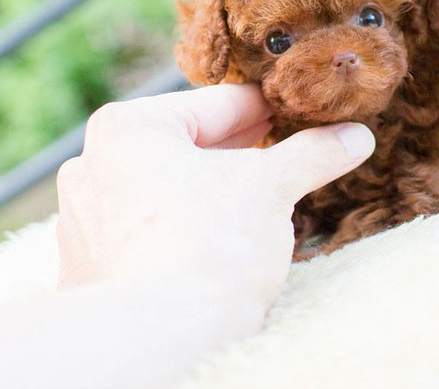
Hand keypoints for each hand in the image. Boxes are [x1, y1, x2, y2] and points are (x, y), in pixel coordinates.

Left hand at [55, 83, 375, 309]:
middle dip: (239, 153)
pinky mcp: (87, 266)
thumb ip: (312, 153)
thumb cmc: (213, 246)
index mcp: (129, 127)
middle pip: (187, 146)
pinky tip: (215, 242)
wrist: (166, 334)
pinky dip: (179, 228)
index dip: (269, 108)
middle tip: (286, 154)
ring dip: (208, 191)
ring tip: (254, 201)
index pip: (218, 104)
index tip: (299, 114)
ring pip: (164, 189)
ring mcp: (82, 219)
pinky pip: (144, 230)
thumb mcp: (273, 186)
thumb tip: (356, 137)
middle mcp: (92, 165)